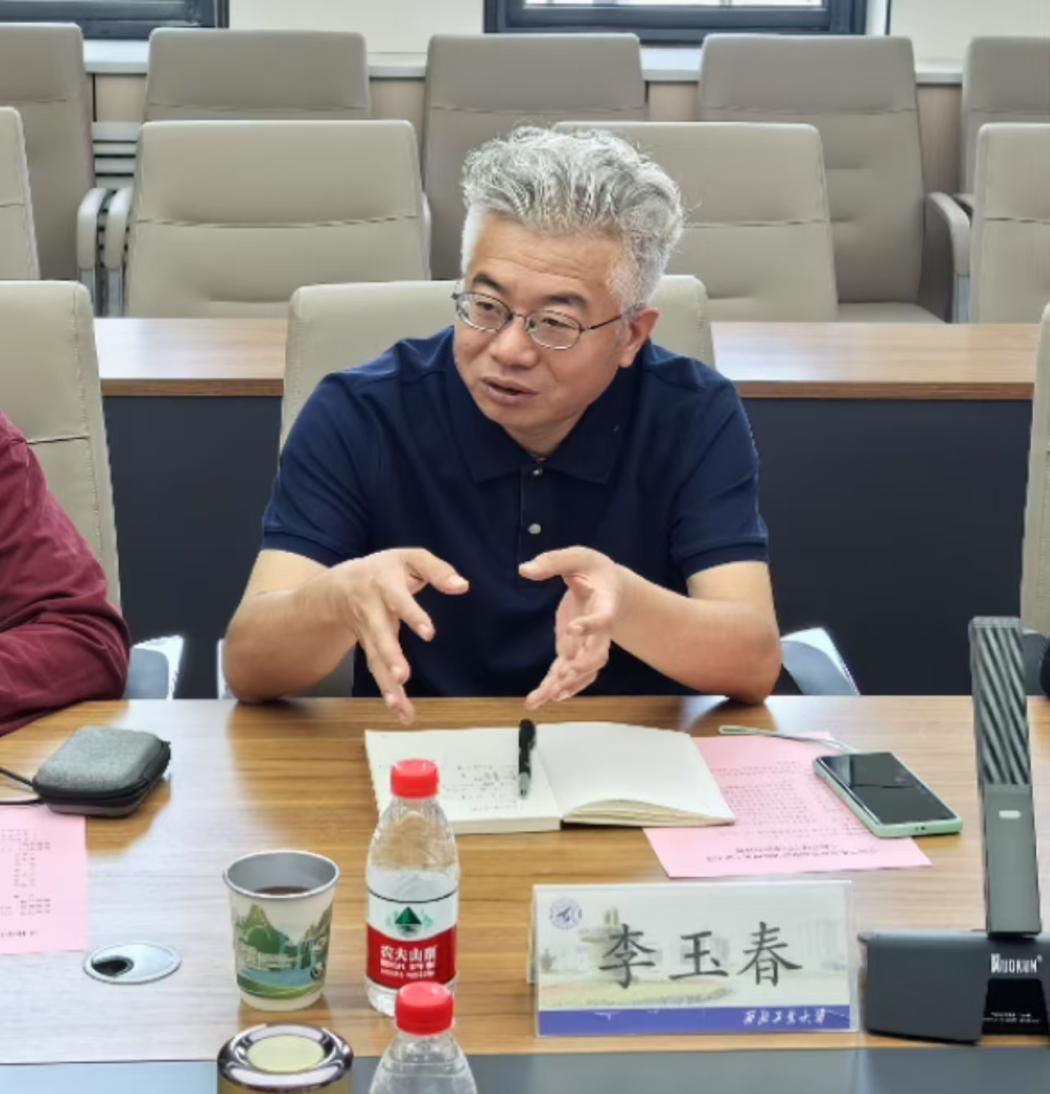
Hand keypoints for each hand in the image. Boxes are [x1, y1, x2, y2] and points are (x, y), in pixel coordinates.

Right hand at [321, 548, 468, 722]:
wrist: (340, 585)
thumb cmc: (384, 569)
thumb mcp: (409, 558)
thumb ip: (436, 570)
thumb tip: (462, 585)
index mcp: (384, 585)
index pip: (398, 600)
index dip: (412, 615)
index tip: (429, 633)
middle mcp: (372, 611)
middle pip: (379, 636)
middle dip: (390, 657)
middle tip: (403, 676)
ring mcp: (368, 634)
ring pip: (375, 660)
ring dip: (386, 684)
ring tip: (399, 706)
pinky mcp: (369, 650)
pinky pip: (377, 672)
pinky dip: (388, 693)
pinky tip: (401, 712)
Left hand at [519, 547, 621, 709]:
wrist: (610, 586)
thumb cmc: (593, 569)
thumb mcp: (577, 557)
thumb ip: (552, 561)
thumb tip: (524, 570)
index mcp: (605, 604)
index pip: (603, 618)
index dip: (590, 625)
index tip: (572, 628)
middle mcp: (601, 631)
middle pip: (598, 654)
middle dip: (582, 666)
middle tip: (563, 673)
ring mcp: (588, 644)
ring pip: (583, 671)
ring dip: (566, 685)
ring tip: (544, 696)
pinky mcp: (574, 651)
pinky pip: (569, 674)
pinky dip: (557, 688)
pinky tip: (541, 699)